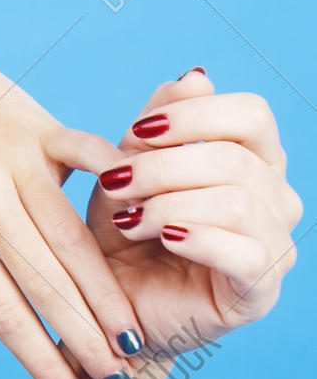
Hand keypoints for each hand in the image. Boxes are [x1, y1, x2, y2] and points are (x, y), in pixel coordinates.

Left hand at [0, 0, 144, 378]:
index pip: (0, 304)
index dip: (36, 353)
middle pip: (43, 279)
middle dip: (84, 338)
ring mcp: (15, 159)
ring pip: (72, 236)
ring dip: (107, 291)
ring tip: (134, 335)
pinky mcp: (40, 126)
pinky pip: (87, 157)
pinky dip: (118, 184)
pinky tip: (147, 221)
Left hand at [87, 68, 299, 357]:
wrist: (104, 302)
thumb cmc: (121, 226)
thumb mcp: (127, 163)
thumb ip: (158, 122)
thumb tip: (197, 77)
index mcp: (250, 159)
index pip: (252, 114)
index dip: (194, 115)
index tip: (139, 130)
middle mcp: (273, 198)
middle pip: (236, 158)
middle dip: (164, 165)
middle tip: (116, 182)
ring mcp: (273, 245)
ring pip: (239, 202)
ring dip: (170, 202)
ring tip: (128, 218)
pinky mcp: (259, 290)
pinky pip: (247, 254)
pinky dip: (198, 238)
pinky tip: (163, 237)